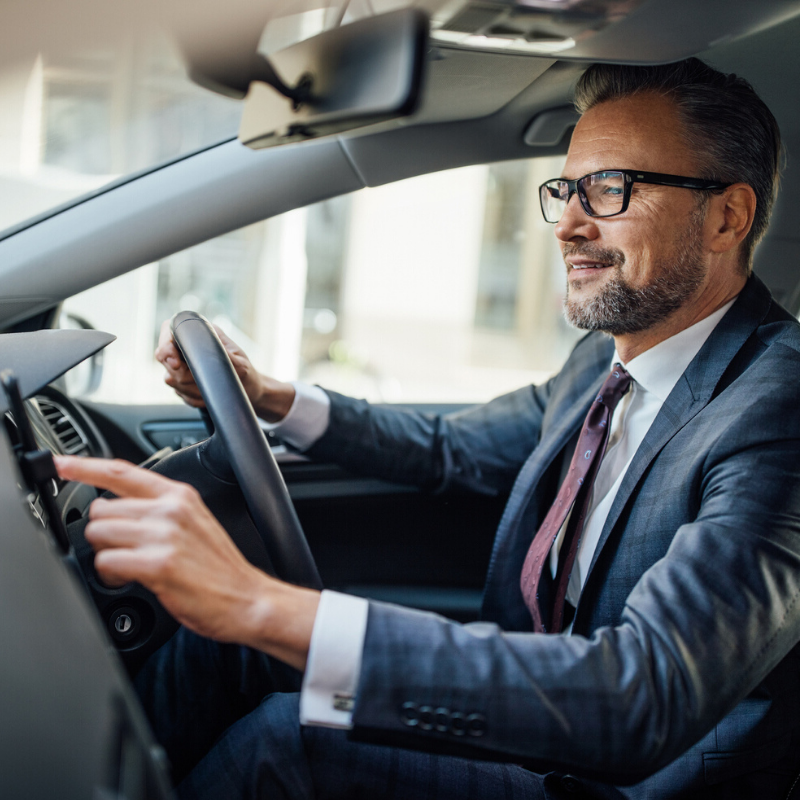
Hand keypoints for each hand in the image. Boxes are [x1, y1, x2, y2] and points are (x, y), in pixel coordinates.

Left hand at [54, 455, 318, 668]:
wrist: (248, 598)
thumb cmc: (219, 569)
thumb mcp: (194, 524)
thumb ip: (157, 510)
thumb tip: (114, 509)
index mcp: (179, 495)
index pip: (121, 471)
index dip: (84, 466)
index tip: (60, 464)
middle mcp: (171, 509)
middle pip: (101, 509)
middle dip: (104, 533)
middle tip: (127, 552)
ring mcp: (164, 535)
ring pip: (99, 534)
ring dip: (106, 555)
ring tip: (132, 567)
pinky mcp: (158, 564)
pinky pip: (105, 563)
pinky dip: (111, 575)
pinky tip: (132, 579)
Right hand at [155, 320, 294, 422]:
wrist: (249, 393)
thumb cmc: (246, 375)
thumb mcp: (238, 365)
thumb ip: (218, 356)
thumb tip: (201, 349)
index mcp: (200, 333)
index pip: (169, 331)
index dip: (166, 346)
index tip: (175, 364)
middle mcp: (188, 346)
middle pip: (165, 358)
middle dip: (183, 375)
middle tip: (203, 382)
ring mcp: (182, 365)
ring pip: (171, 379)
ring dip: (191, 390)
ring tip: (213, 389)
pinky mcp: (182, 382)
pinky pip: (179, 393)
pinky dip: (194, 398)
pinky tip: (209, 396)